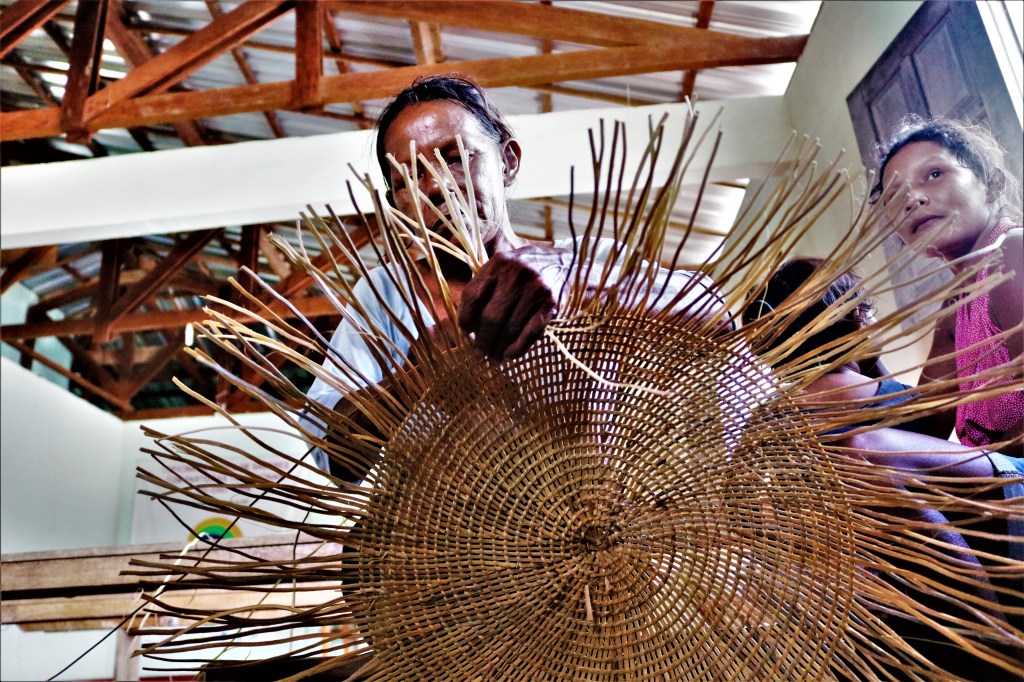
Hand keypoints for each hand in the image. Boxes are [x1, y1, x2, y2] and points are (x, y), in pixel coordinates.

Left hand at [458, 244, 572, 359]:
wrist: (567, 264)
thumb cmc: (528, 269)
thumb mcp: (505, 267)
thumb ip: (486, 286)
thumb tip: (468, 324)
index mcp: (499, 263)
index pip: (472, 295)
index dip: (465, 318)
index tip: (466, 332)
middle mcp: (516, 274)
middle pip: (490, 316)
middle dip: (482, 339)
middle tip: (479, 351)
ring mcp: (535, 289)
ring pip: (510, 328)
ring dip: (499, 347)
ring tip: (494, 355)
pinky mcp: (551, 304)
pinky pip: (530, 333)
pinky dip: (517, 348)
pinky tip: (509, 355)